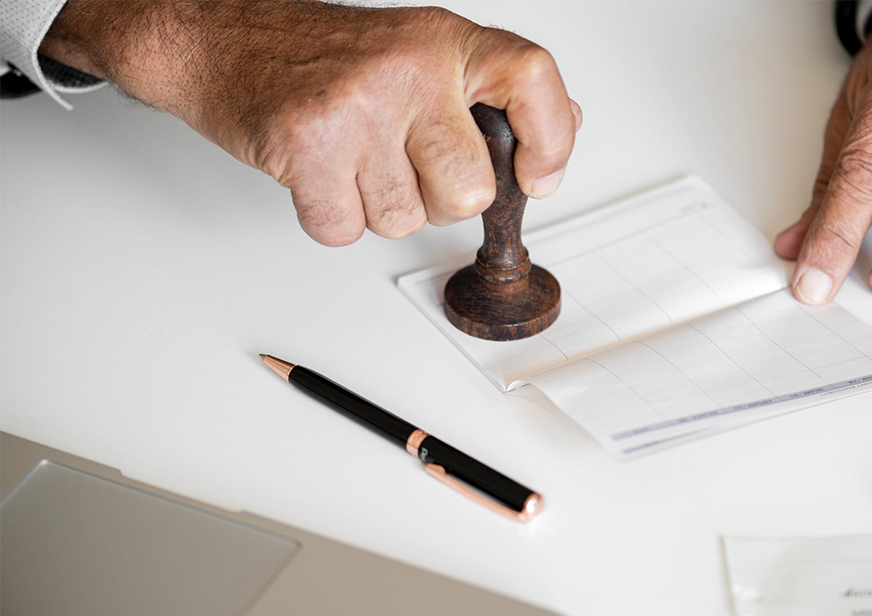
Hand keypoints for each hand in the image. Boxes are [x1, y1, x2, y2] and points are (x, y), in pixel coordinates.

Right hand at [39, 0, 581, 245]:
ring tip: (349, 158)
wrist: (220, 39)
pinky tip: (317, 173)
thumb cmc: (319, 54)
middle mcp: (408, 68)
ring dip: (376, 207)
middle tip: (401, 166)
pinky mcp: (308, 146)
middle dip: (438, 201)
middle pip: (469, 191)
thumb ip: (486, 92)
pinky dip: (331, 217)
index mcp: (443, 41)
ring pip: (404, 221)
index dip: (552, 140)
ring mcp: (358, 106)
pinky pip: (346, 230)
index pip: (532, 79)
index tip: (537, 177)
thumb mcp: (418, 50)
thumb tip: (562, 128)